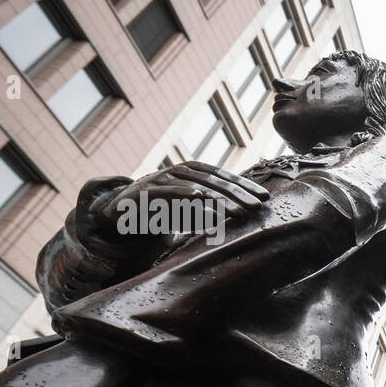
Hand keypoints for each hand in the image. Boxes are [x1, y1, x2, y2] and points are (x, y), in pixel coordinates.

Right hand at [89, 162, 269, 243]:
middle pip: (214, 181)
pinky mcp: (145, 191)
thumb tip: (242, 215)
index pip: (224, 176)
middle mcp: (179, 171)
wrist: (119, 213)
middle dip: (238, 194)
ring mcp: (161, 179)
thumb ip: (211, 208)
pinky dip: (183, 193)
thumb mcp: (190, 210)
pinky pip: (167, 192)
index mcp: (192, 172)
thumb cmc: (161, 211)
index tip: (266, 198)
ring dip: (220, 199)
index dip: (245, 185)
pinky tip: (200, 198)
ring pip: (196, 186)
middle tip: (257, 207)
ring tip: (239, 212)